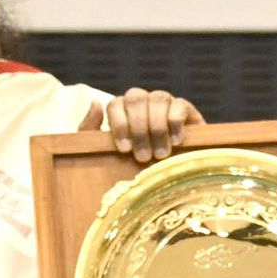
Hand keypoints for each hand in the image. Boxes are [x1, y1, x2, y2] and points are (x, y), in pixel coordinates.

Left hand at [82, 88, 203, 163]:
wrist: (168, 178)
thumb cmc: (132, 166)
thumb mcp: (104, 152)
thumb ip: (91, 130)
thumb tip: (95, 103)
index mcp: (122, 110)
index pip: (116, 104)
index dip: (119, 125)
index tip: (124, 149)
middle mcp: (142, 101)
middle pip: (136, 98)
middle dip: (138, 128)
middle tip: (143, 157)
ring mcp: (164, 103)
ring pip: (158, 98)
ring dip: (157, 127)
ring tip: (160, 154)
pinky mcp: (185, 109)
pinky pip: (180, 104)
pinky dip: (176, 121)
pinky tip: (176, 141)